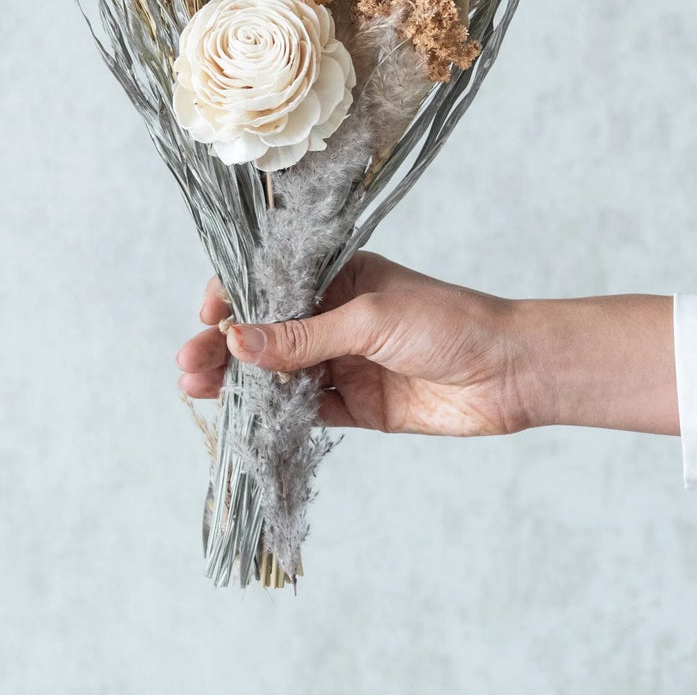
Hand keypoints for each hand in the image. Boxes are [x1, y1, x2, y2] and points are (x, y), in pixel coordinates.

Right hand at [175, 251, 679, 437]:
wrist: (508, 373)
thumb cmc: (447, 322)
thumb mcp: (370, 318)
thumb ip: (303, 335)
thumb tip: (237, 340)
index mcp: (336, 276)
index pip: (270, 281)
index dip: (233, 296)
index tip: (207, 316)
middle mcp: (332, 315)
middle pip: (264, 330)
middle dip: (223, 346)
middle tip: (188, 366)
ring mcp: (341, 360)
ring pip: (275, 372)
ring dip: (238, 381)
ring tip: (197, 389)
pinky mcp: (354, 404)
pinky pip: (302, 409)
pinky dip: (272, 415)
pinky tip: (242, 420)